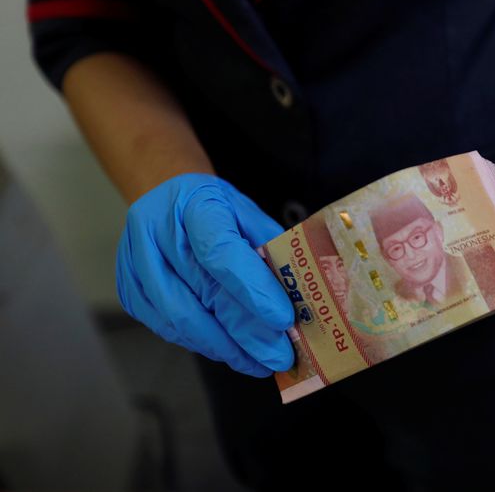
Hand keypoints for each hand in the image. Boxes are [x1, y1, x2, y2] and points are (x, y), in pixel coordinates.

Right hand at [116, 173, 294, 376]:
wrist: (164, 196)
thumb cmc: (214, 208)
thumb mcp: (246, 211)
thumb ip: (269, 245)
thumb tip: (299, 294)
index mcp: (192, 203)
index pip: (221, 252)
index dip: (253, 291)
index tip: (283, 320)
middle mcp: (155, 231)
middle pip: (204, 292)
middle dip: (246, 332)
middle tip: (279, 357)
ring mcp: (135, 262)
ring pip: (181, 317)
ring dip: (224, 347)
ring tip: (258, 363)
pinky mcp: (129, 288)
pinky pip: (167, 327)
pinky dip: (201, 343)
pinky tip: (229, 352)